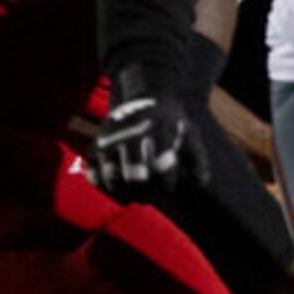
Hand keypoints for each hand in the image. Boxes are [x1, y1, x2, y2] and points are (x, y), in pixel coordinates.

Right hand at [93, 66, 210, 200]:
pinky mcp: (95, 146)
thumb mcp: (190, 136)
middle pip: (134, 178)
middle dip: (145, 193)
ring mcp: (110, 141)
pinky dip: (104, 187)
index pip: (159, 169)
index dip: (164, 186)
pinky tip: (120, 191)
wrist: (146, 98)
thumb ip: (198, 160)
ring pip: (112, 179)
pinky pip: (93, 174)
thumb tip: (201, 181)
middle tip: (151, 195)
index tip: (167, 189)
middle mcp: (131, 135)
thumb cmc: (172, 125)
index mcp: (158, 132)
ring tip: (137, 194)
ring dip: (126, 193)